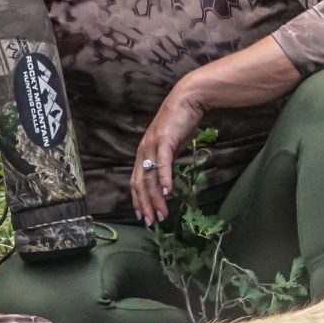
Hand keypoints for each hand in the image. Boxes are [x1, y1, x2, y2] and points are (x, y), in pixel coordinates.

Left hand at [131, 79, 208, 226]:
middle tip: (151, 222)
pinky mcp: (165, 141)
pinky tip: (169, 193)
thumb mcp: (170, 147)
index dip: (138, 200)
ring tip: (162, 214)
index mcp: (143, 153)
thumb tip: (167, 180)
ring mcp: (153, 146)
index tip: (143, 215)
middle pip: (140, 183)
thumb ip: (166, 162)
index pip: (136, 181)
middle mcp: (144, 151)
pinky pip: (163, 164)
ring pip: (151, 178)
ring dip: (156, 198)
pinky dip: (165, 179)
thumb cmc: (180, 123)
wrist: (187, 101)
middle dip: (145, 205)